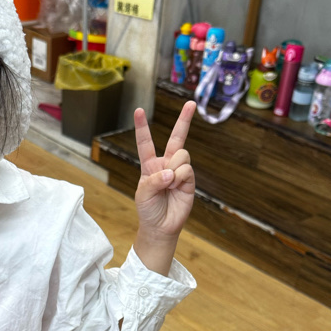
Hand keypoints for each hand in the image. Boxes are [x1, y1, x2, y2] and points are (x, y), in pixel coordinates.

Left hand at [133, 101, 195, 239]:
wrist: (161, 227)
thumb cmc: (148, 209)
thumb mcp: (142, 194)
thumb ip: (153, 180)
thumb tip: (171, 173)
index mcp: (150, 165)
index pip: (146, 142)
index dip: (142, 127)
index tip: (138, 110)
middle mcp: (166, 164)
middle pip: (176, 138)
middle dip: (184, 120)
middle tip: (191, 103)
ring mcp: (179, 171)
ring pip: (182, 155)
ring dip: (174, 168)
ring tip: (169, 184)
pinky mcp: (189, 181)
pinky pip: (187, 169)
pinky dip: (180, 177)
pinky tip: (176, 187)